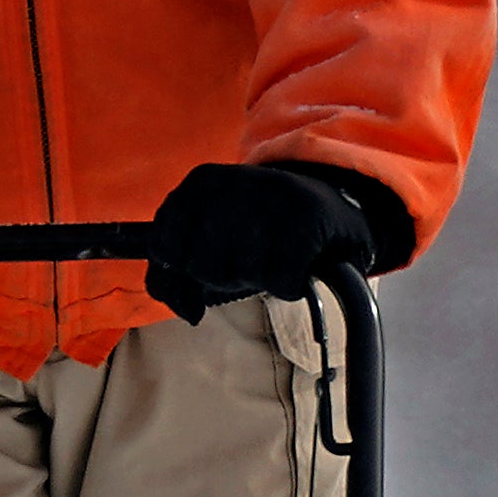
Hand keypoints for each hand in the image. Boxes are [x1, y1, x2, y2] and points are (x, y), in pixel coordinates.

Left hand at [140, 160, 392, 319]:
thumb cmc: (259, 230)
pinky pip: (281, 283)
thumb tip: (190, 313)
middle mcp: (232, 183)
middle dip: (224, 276)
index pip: (163, 250)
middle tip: (248, 255)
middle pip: (202, 269)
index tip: (210, 255)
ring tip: (273, 254)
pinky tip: (297, 263)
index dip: (185, 270)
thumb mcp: (206, 240)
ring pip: (242, 276)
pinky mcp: (308, 218)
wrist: (334, 202)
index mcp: (199, 183)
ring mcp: (270, 196)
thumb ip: (172, 277)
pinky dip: (289, 286)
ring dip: (259, 279)